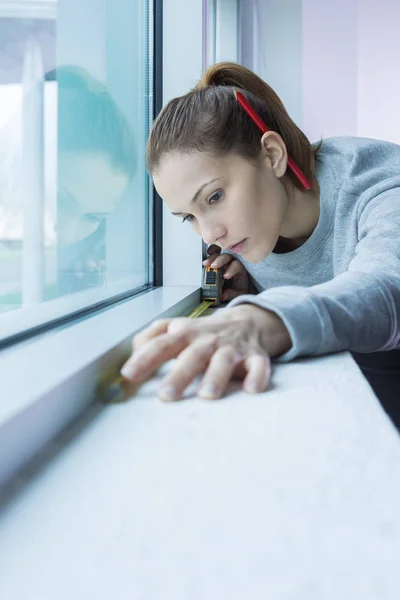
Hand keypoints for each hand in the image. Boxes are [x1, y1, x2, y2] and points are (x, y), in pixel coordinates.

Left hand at [121, 304, 291, 401]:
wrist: (249, 321)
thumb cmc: (205, 332)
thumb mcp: (177, 329)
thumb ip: (152, 337)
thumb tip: (132, 349)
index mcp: (185, 334)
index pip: (162, 345)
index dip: (145, 358)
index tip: (129, 374)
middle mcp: (208, 340)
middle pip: (193, 355)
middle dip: (180, 374)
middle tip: (166, 395)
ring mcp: (232, 348)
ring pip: (224, 361)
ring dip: (216, 377)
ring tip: (207, 396)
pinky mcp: (255, 357)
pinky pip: (258, 365)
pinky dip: (257, 376)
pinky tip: (251, 389)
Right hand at [203, 244, 249, 300]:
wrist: (236, 285)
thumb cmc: (239, 287)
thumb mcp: (238, 293)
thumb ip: (231, 293)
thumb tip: (223, 294)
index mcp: (240, 269)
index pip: (236, 265)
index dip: (231, 270)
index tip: (225, 276)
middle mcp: (232, 261)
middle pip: (227, 257)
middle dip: (220, 261)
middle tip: (213, 266)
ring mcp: (225, 259)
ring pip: (220, 253)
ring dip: (212, 257)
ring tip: (206, 263)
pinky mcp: (217, 258)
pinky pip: (215, 251)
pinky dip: (211, 250)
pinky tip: (207, 253)